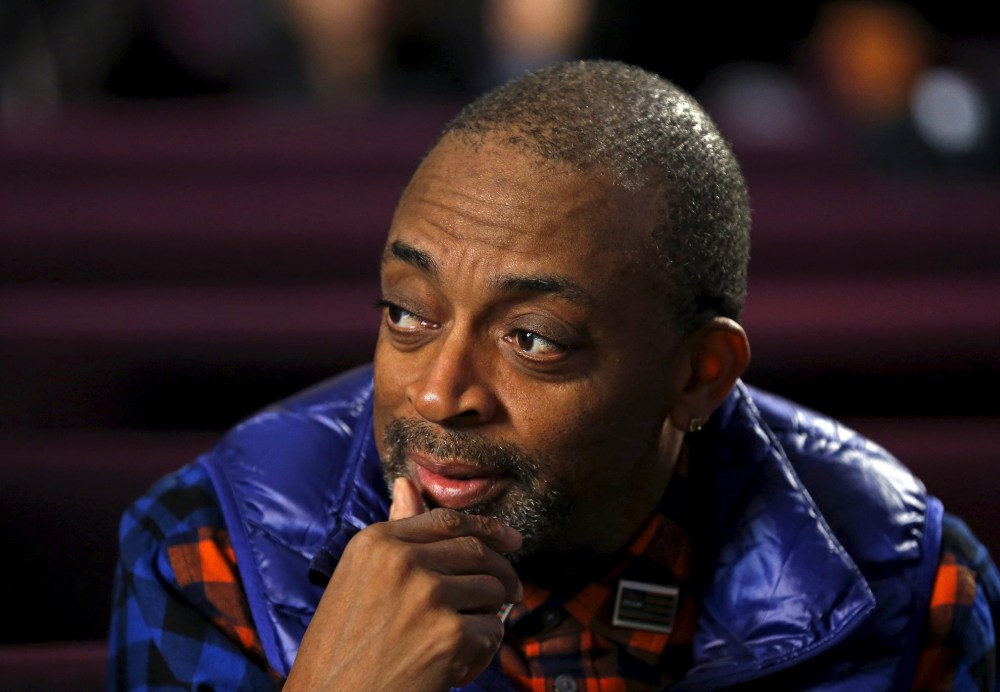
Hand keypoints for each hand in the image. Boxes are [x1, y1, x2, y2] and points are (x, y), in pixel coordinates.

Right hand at [284, 478, 522, 690]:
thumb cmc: (341, 649)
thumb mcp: (358, 579)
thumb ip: (394, 535)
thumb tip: (407, 483)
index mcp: (376, 543)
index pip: (448, 521)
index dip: (487, 527)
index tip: (511, 540)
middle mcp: (402, 561)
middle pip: (478, 552)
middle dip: (502, 573)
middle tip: (511, 594)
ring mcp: (428, 595)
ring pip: (492, 591)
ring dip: (488, 617)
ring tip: (461, 641)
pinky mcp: (450, 634)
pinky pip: (492, 632)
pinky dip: (482, 653)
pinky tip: (453, 669)